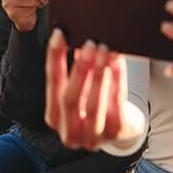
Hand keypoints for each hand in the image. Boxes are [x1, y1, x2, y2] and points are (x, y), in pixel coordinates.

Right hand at [44, 29, 139, 150]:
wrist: (120, 128)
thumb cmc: (94, 104)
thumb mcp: (78, 91)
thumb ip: (72, 72)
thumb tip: (73, 38)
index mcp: (54, 118)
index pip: (51, 85)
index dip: (54, 59)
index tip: (59, 36)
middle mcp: (69, 132)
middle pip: (69, 99)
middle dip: (79, 69)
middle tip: (88, 44)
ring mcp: (93, 136)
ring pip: (93, 105)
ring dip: (98, 74)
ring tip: (104, 50)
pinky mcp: (115, 132)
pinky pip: (116, 102)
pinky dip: (117, 78)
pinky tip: (116, 61)